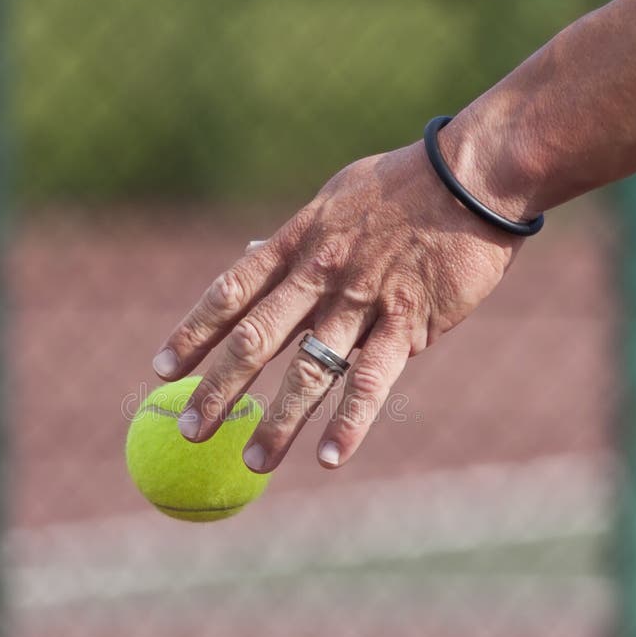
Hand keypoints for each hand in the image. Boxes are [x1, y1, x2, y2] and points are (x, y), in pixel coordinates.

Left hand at [152, 137, 523, 471]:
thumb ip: (292, 239)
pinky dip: (349, 422)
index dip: (192, 333)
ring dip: (278, 421)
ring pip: (308, 369)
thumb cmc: (402, 187)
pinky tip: (330, 459)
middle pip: (255, 339)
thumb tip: (248, 253)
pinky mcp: (407, 323)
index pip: (229, 293)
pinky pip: (372, 381)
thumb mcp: (332, 202)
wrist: (473, 173)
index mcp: (296, 244)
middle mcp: (318, 275)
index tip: (162, 369)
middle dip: (218, 388)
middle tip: (190, 431)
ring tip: (254, 463)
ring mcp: (360, 301)